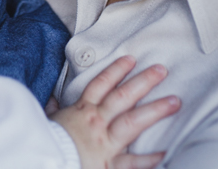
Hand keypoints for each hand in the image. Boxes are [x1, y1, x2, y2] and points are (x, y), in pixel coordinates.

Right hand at [49, 56, 180, 168]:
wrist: (43, 162)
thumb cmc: (47, 141)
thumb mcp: (49, 120)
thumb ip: (54, 109)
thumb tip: (54, 100)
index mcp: (81, 111)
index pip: (101, 85)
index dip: (117, 70)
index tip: (131, 59)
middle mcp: (96, 122)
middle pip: (123, 97)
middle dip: (144, 82)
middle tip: (162, 70)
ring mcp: (105, 143)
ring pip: (132, 122)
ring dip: (155, 111)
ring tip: (174, 101)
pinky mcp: (109, 165)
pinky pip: (132, 162)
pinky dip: (148, 159)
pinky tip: (165, 152)